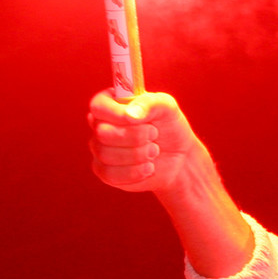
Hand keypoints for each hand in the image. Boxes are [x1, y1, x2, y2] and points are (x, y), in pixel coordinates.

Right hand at [87, 90, 202, 195]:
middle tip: (154, 135)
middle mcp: (99, 125)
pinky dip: (135, 172)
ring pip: (106, 155)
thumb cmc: (169, 126)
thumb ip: (149, 103)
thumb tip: (130, 115)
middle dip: (135, 137)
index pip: (98, 106)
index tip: (141, 120)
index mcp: (109, 103)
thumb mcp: (166, 107)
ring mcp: (99, 149)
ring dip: (138, 155)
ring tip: (154, 150)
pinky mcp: (105, 172)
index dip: (118, 114)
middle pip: (102, 133)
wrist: (179, 156)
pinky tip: (149, 167)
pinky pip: (110, 175)